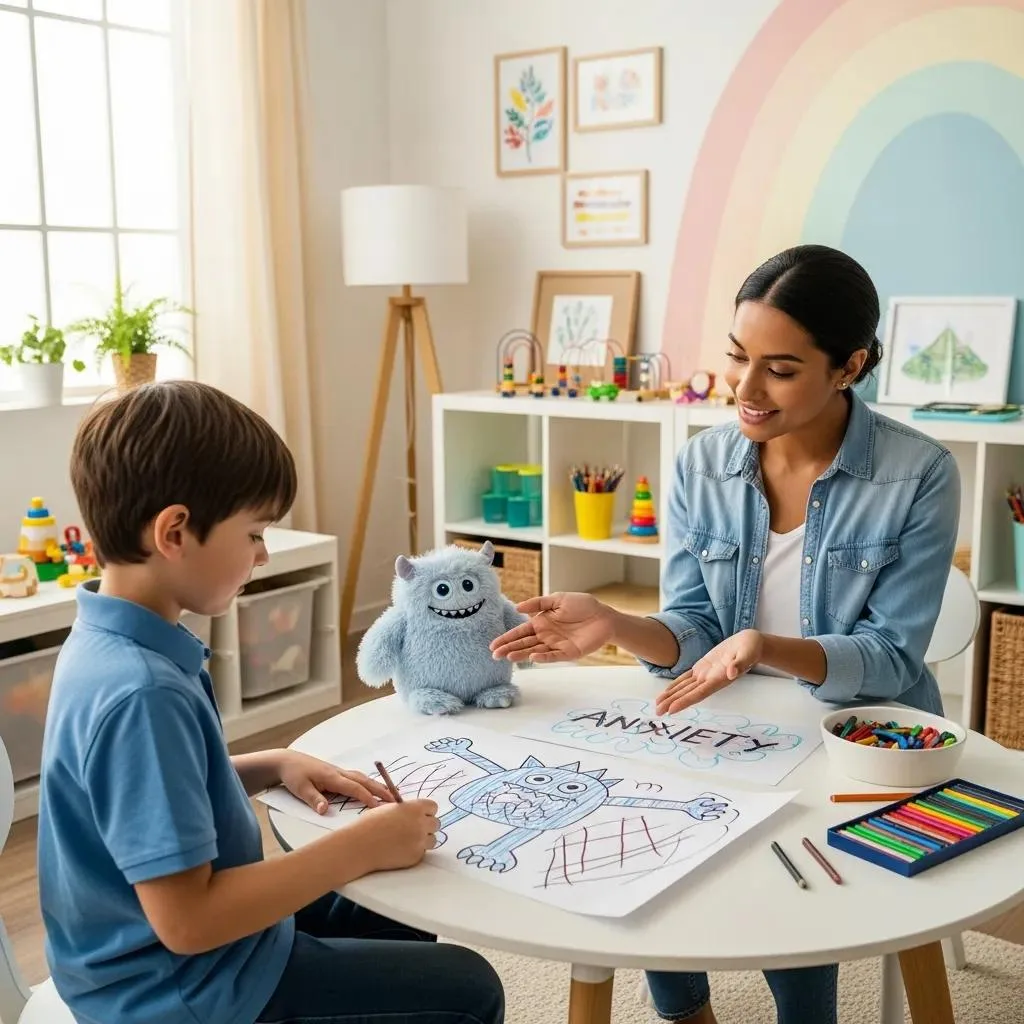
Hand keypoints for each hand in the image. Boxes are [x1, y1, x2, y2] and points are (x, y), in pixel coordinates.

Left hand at [279, 751, 392, 813]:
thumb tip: (325, 810)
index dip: (367, 797)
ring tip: (390, 793)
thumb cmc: (294, 775)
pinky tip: (372, 786)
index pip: (354, 788)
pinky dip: (368, 783)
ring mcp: (338, 772)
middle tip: (395, 799)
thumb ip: (313, 799)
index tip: (379, 807)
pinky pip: (357, 778)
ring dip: (376, 785)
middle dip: (380, 789)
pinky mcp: (336, 773)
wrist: (287, 761)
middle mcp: (339, 773)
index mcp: (332, 777)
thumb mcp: (300, 789)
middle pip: (364, 781)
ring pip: (362, 778)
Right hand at [347, 799, 439, 872]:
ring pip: (432, 839)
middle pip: (436, 823)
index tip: (418, 815)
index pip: (433, 807)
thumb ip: (406, 809)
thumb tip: (415, 812)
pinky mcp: (416, 856)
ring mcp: (420, 841)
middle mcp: (421, 823)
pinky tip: (401, 849)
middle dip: (426, 825)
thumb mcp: (389, 808)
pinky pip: (422, 852)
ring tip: (407, 840)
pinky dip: (415, 851)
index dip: (426, 811)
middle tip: (412, 829)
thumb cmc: (370, 824)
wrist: (360, 846)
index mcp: (414, 808)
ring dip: (423, 839)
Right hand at [489, 592, 615, 662]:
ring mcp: (556, 645)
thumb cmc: (582, 605)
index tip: (493, 644)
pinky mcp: (568, 653)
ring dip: (522, 654)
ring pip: (535, 651)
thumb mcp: (558, 599)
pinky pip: (553, 656)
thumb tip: (518, 607)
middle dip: (508, 648)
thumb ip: (538, 603)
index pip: (520, 632)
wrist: (604, 616)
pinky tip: (533, 656)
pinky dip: (543, 657)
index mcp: (542, 623)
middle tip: (494, 655)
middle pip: (524, 643)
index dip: (507, 638)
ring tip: (508, 657)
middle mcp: (546, 635)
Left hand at [654, 629, 763, 714]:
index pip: (699, 693)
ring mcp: (706, 674)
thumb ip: (740, 664)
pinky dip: (676, 684)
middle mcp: (710, 680)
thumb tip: (732, 672)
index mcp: (719, 679)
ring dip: (671, 696)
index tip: (671, 710)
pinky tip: (667, 691)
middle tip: (657, 712)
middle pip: (688, 694)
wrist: (751, 643)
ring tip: (657, 705)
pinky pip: (687, 678)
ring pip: (685, 687)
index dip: (685, 702)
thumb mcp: (748, 653)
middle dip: (672, 703)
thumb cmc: (751, 648)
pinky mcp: (703, 666)